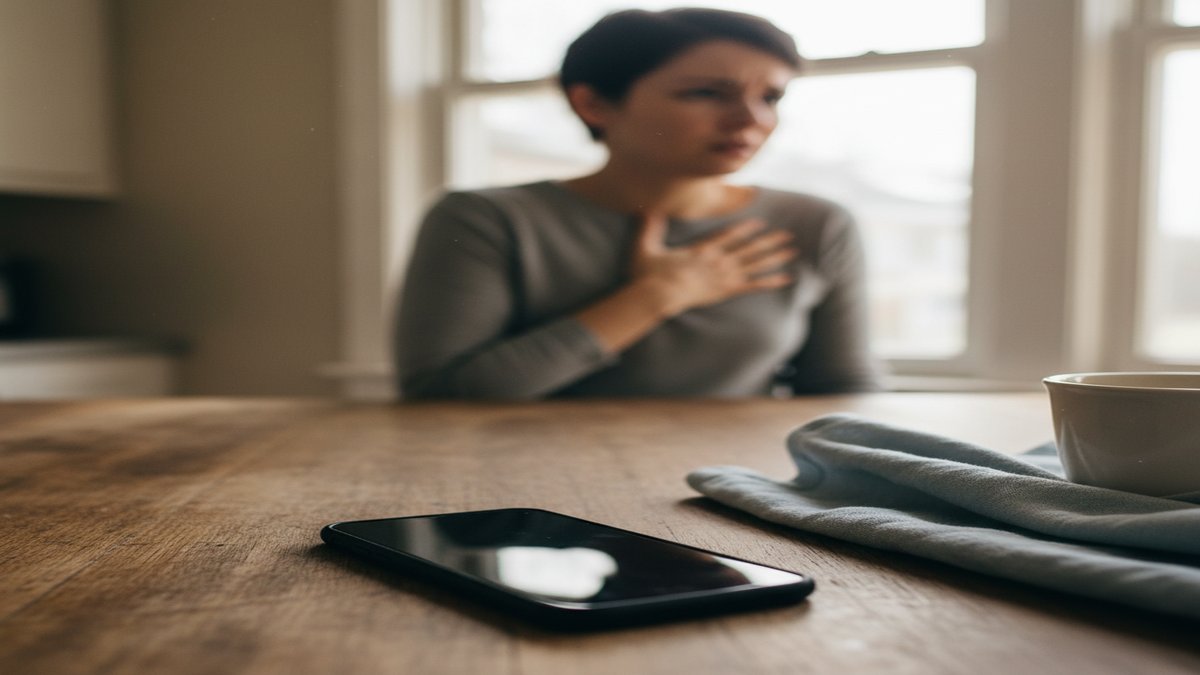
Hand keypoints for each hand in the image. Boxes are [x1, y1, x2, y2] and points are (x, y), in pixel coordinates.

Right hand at [630, 213, 797, 316]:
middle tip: (788, 235)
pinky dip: (771, 282)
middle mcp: (717, 259)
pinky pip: (753, 285)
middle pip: (749, 247)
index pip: (728, 235)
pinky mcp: (725, 291)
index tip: (759, 222)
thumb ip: (650, 227)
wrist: (656, 296)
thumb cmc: (648, 274)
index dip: (745, 228)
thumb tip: (647, 208)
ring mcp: (723, 275)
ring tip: (792, 251)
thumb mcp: (645, 247)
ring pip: (755, 263)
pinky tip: (787, 279)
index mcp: (702, 249)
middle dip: (769, 240)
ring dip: (775, 256)